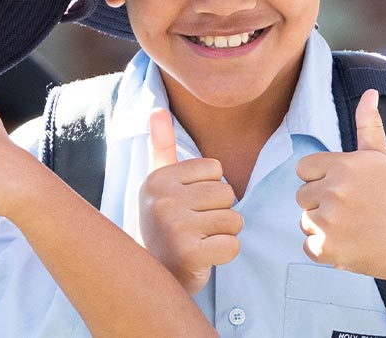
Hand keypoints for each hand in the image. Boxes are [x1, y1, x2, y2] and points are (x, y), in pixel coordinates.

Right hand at [137, 107, 242, 294]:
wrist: (151, 276)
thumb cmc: (162, 227)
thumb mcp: (157, 186)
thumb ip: (162, 148)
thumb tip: (156, 110)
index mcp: (158, 179)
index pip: (216, 170)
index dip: (210, 191)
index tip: (187, 208)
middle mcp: (162, 199)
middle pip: (228, 194)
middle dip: (219, 213)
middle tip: (194, 228)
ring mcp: (174, 226)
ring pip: (234, 219)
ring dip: (223, 234)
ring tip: (199, 241)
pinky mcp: (189, 253)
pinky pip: (233, 244)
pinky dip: (224, 254)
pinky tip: (203, 257)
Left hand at [296, 89, 385, 280]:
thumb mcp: (383, 159)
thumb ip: (368, 126)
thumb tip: (370, 92)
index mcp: (344, 166)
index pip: (304, 169)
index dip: (322, 179)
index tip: (346, 188)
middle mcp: (335, 191)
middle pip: (301, 195)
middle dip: (321, 203)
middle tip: (354, 210)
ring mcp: (329, 221)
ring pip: (305, 220)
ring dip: (323, 227)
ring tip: (354, 227)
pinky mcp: (327, 248)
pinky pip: (309, 245)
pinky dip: (326, 249)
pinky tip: (351, 244)